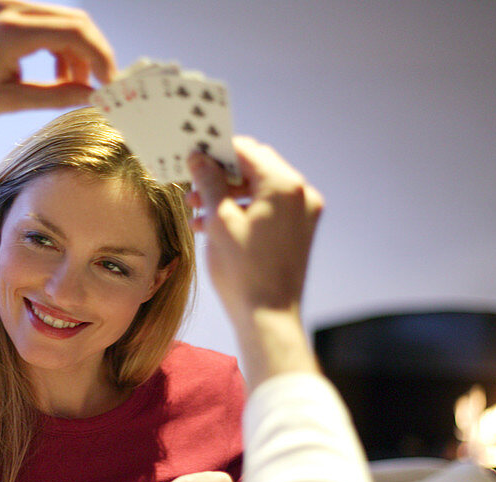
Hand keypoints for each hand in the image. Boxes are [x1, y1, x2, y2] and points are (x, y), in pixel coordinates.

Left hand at [0, 1, 115, 166]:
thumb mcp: (10, 102)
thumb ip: (55, 98)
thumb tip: (93, 98)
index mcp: (11, 31)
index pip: (74, 31)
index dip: (100, 57)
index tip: (110, 83)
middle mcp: (12, 9)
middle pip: (75, 21)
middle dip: (93, 55)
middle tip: (101, 87)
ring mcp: (9, 5)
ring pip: (64, 22)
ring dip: (77, 53)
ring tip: (73, 86)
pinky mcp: (8, 11)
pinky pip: (48, 23)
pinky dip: (60, 47)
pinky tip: (58, 74)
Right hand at [187, 139, 323, 383]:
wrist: (269, 316)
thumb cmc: (244, 271)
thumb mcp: (219, 222)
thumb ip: (210, 183)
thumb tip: (199, 158)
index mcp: (283, 185)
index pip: (247, 151)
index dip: (217, 152)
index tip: (194, 157)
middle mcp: (300, 194)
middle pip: (255, 168)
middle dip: (221, 175)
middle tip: (192, 185)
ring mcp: (303, 213)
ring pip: (259, 189)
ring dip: (228, 194)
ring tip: (197, 209)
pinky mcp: (299, 231)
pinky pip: (268, 209)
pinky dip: (243, 210)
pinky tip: (213, 224)